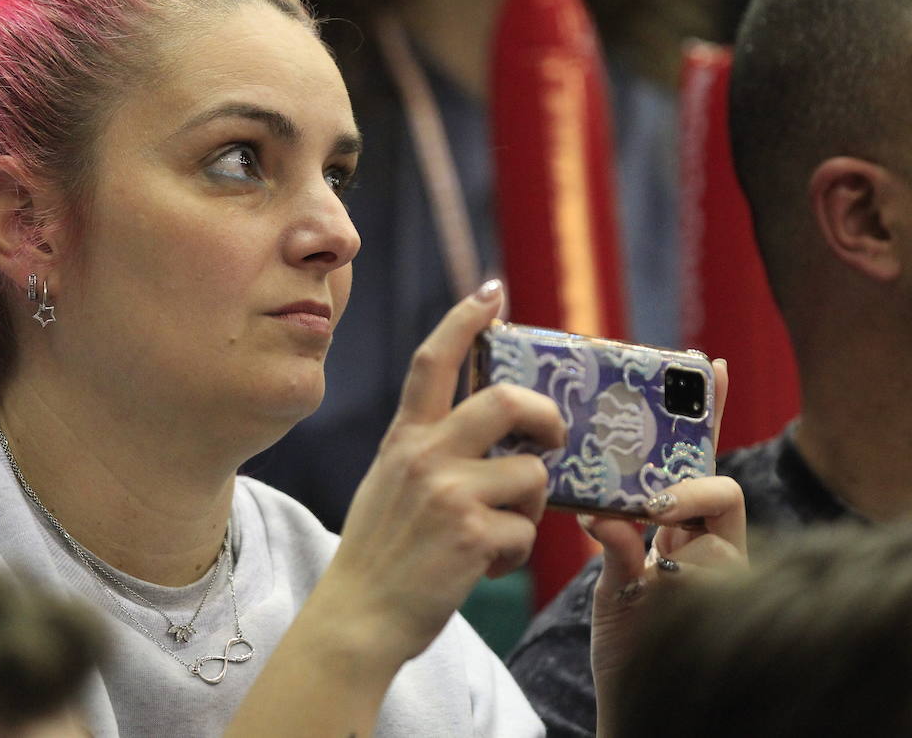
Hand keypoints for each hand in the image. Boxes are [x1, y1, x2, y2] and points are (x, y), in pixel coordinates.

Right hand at [319, 280, 566, 664]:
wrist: (357, 617)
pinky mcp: (471, 534)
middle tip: (554, 437)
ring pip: (530, 472)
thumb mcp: (389, 484)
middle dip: (546, 415)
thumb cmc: (379, 555)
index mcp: (404, 439)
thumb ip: (429, 452)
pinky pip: (525, 530)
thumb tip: (493, 436)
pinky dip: (515, 553)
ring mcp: (448, 493)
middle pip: (505, 400)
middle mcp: (424, 455)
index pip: (432, 360)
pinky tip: (484, 566)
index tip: (492, 294)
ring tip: (500, 533)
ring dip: (528, 506)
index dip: (465, 320)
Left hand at [585, 359, 745, 735]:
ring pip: (722, 504)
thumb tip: (602, 510)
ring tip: (648, 521)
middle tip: (667, 458)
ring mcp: (723, 567)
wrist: (642, 700)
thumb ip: (614, 540)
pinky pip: (706, 556)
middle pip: (718, 476)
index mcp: (682, 526)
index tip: (708, 362)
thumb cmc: (631, 640)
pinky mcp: (721, 593)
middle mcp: (711, 541)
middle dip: (695, 459)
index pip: (697, 458)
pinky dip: (668, 557)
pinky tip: (636, 567)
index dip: (708, 411)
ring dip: (682, 506)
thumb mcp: (614, 581)